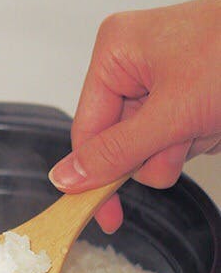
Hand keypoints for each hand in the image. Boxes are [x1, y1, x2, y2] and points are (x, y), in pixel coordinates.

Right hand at [49, 0, 220, 232]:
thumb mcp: (172, 113)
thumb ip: (116, 151)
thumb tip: (66, 177)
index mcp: (114, 55)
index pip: (87, 131)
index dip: (94, 176)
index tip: (106, 217)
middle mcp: (130, 67)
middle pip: (119, 141)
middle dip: (156, 151)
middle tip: (184, 138)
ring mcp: (157, 81)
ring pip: (148, 144)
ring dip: (180, 146)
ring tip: (208, 120)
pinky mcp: (180, 93)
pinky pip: (172, 136)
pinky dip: (195, 137)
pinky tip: (213, 118)